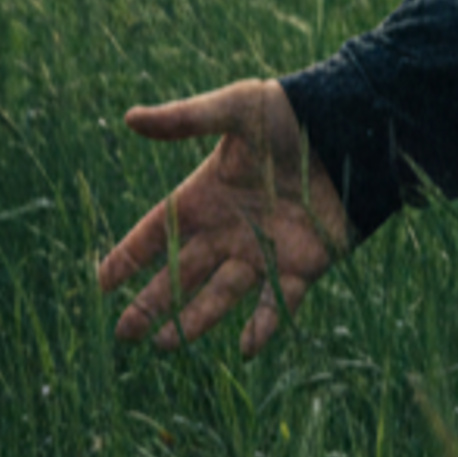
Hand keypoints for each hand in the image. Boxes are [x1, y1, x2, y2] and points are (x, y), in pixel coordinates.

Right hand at [97, 79, 355, 353]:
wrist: (355, 126)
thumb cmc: (293, 112)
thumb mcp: (237, 108)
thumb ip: (185, 119)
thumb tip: (128, 118)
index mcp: (209, 194)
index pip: (158, 232)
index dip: (129, 256)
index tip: (102, 283)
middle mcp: (230, 228)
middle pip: (181, 273)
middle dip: (151, 303)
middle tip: (123, 335)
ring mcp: (264, 248)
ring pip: (221, 295)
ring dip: (194, 320)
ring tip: (164, 345)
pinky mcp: (303, 263)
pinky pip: (279, 303)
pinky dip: (264, 326)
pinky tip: (246, 348)